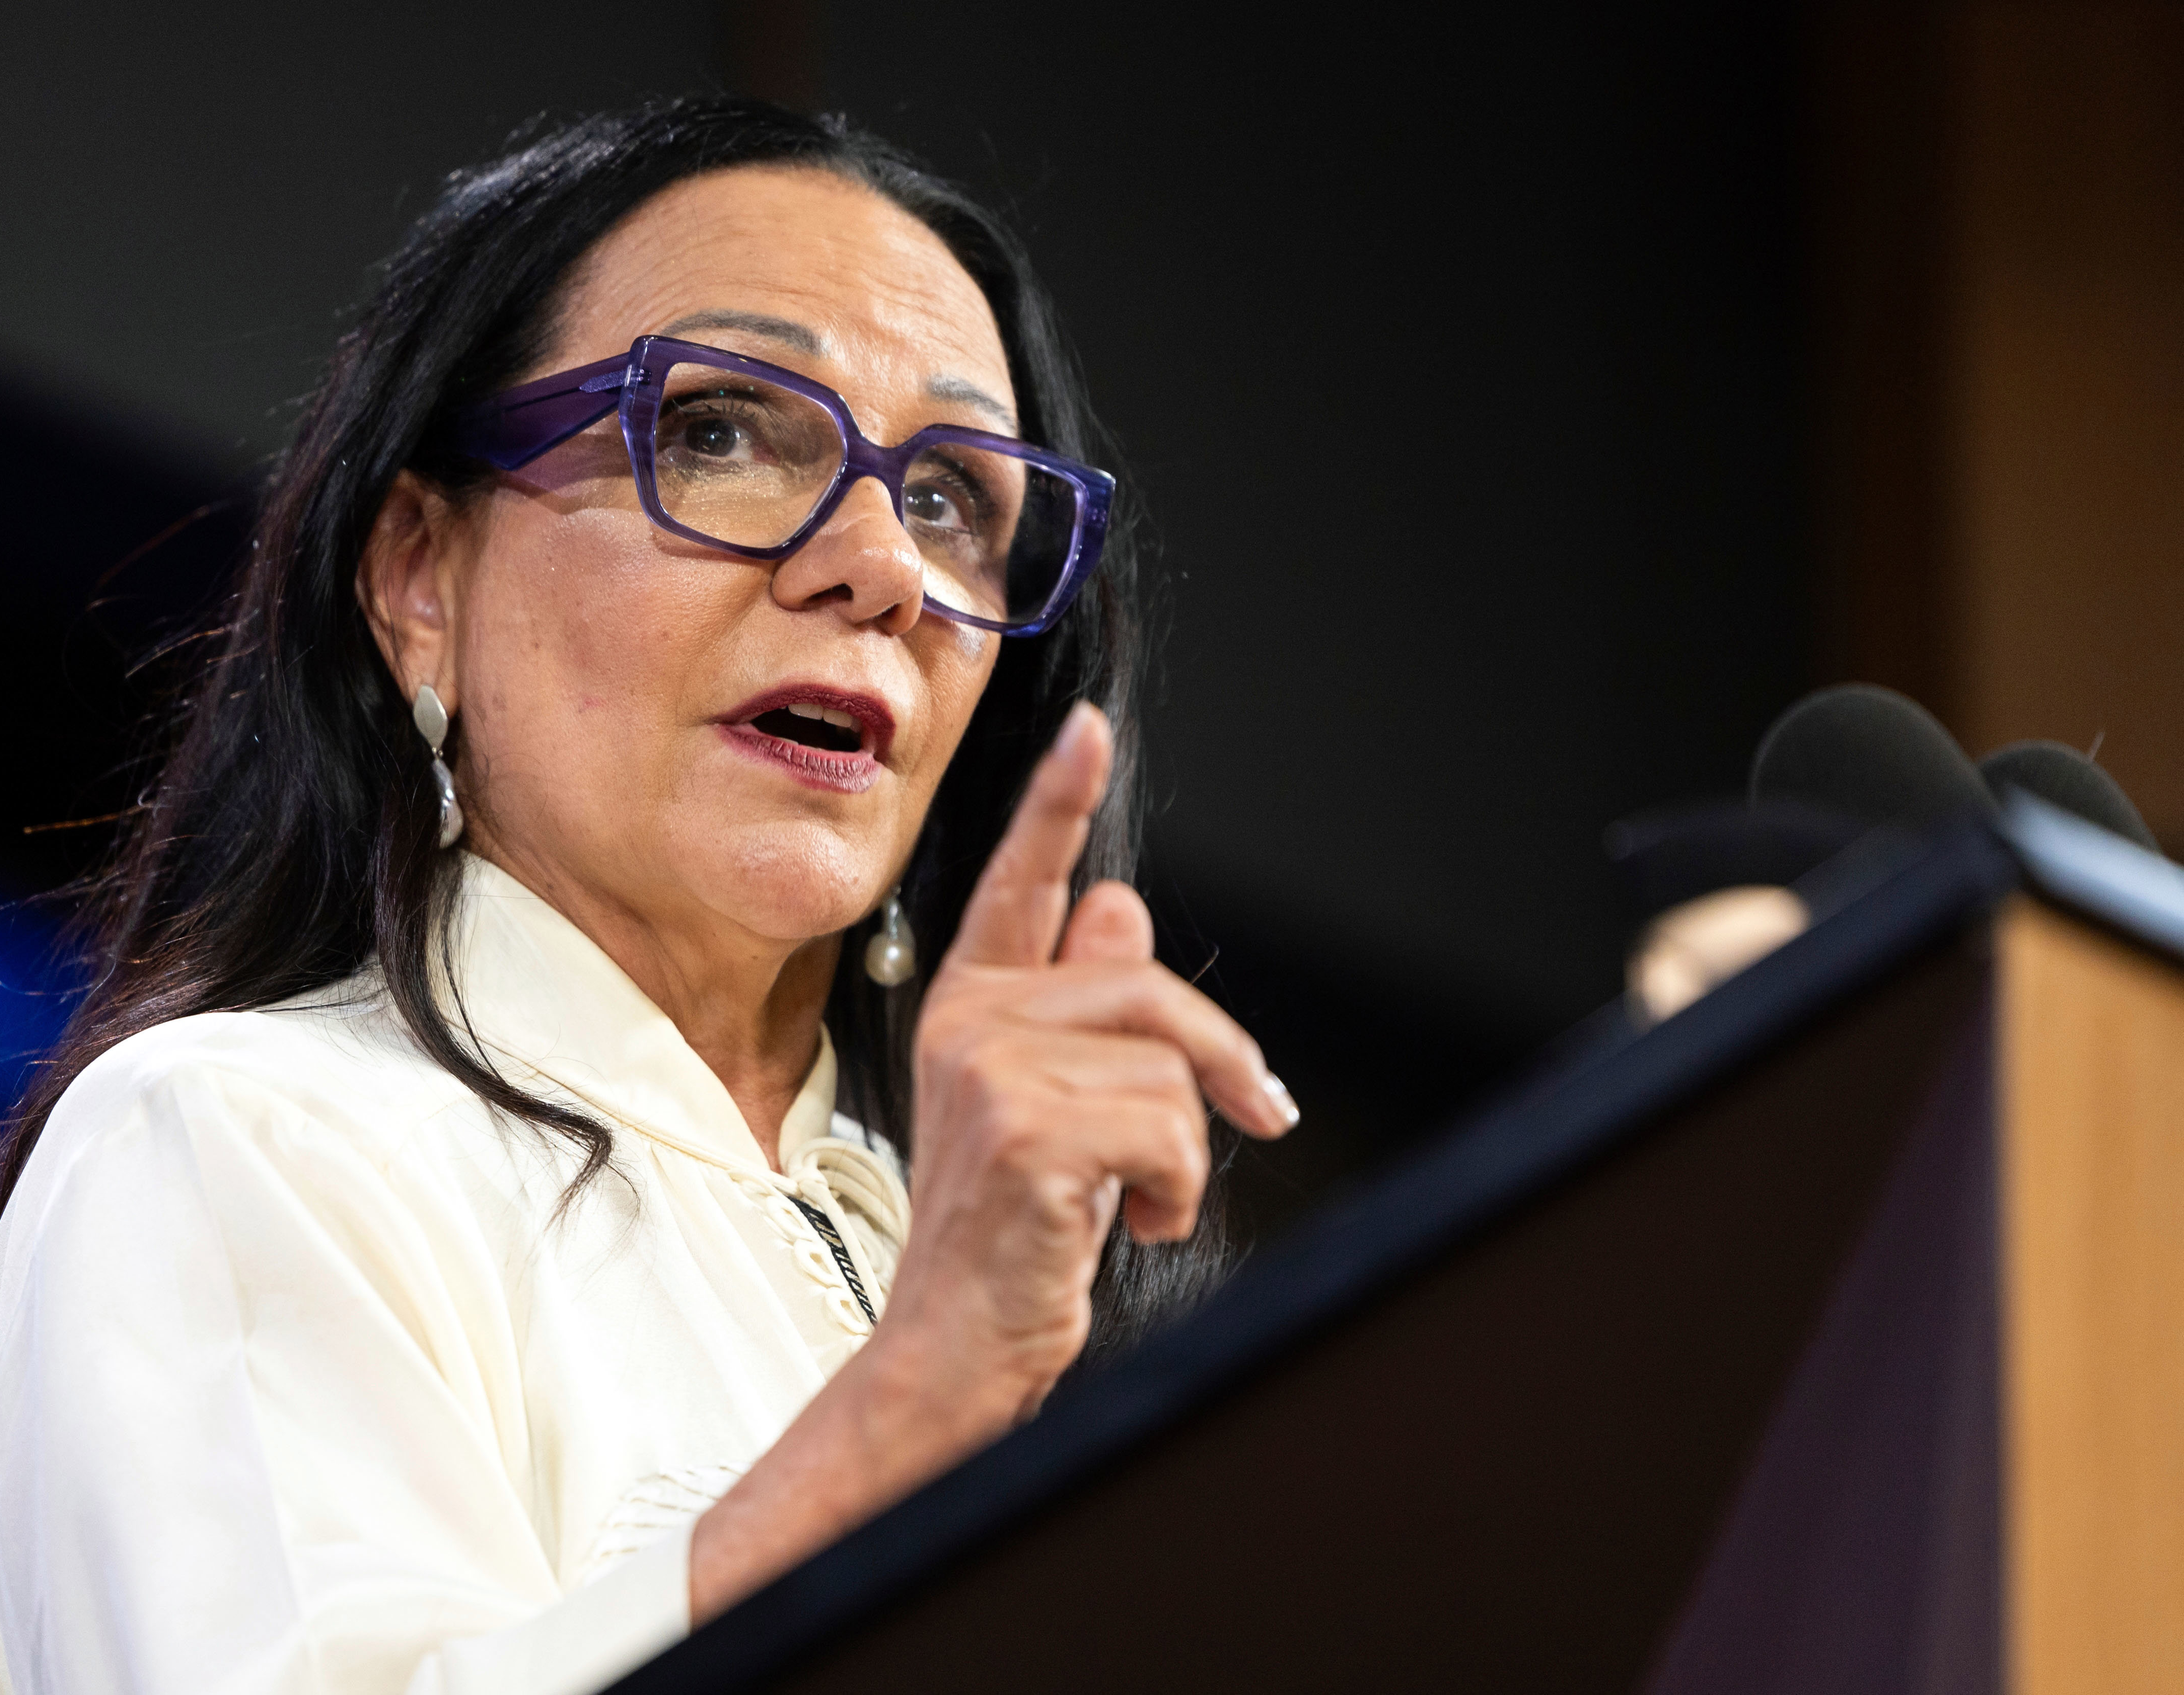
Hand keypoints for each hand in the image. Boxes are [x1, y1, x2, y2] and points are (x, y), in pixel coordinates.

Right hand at [688, 701, 1293, 1619]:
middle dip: (1218, 1061)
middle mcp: (972, 1021)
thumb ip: (1076, 1007)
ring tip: (1136, 1202)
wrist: (952, 1345)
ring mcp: (990, 1069)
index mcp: (973, 1006)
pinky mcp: (1027, 1127)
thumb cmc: (1004, 1235)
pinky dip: (1176, 1190)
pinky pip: (1166, 1126)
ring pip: (1168, 1068)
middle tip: (1255, 1113)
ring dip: (1186, 1153)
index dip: (1057, 803)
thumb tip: (1120, 909)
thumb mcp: (1045, 1105)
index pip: (1019, 884)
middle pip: (1146, 984)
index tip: (1088, 730)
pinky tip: (1131, 1224)